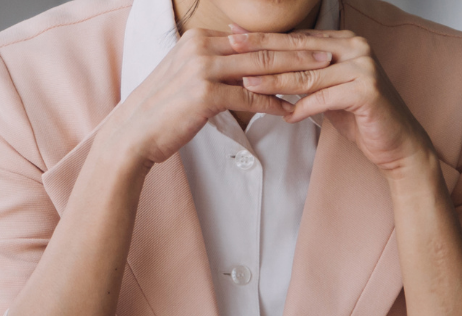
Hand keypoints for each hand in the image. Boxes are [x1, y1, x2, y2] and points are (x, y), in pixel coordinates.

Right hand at [95, 28, 334, 170]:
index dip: (283, 41)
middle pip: (261, 47)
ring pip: (260, 68)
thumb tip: (242, 62)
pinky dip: (273, 102)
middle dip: (297, 51)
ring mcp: (202, 70)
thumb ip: (213, 64)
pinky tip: (291, 109)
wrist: (134, 133)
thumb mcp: (186, 77)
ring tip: (319, 78)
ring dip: (293, 73)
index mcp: (198, 39)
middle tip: (327, 55)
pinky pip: (249, 96)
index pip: (251, 37)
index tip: (309, 44)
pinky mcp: (205, 95)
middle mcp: (201, 48)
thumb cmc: (162, 111)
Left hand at [230, 28, 434, 176]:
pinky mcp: (367, 91)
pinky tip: (287, 116)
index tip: (235, 39)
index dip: (265, 39)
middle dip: (263, 52)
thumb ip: (306, 75)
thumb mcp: (328, 90)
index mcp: (345, 42)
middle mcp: (357, 48)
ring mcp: (364, 67)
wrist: (396, 143)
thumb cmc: (359, 118)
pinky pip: (326, 98)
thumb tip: (266, 65)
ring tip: (248, 85)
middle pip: (299, 51)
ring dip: (275, 82)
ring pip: (308, 76)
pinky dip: (304, 109)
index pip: (297, 39)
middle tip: (233, 51)